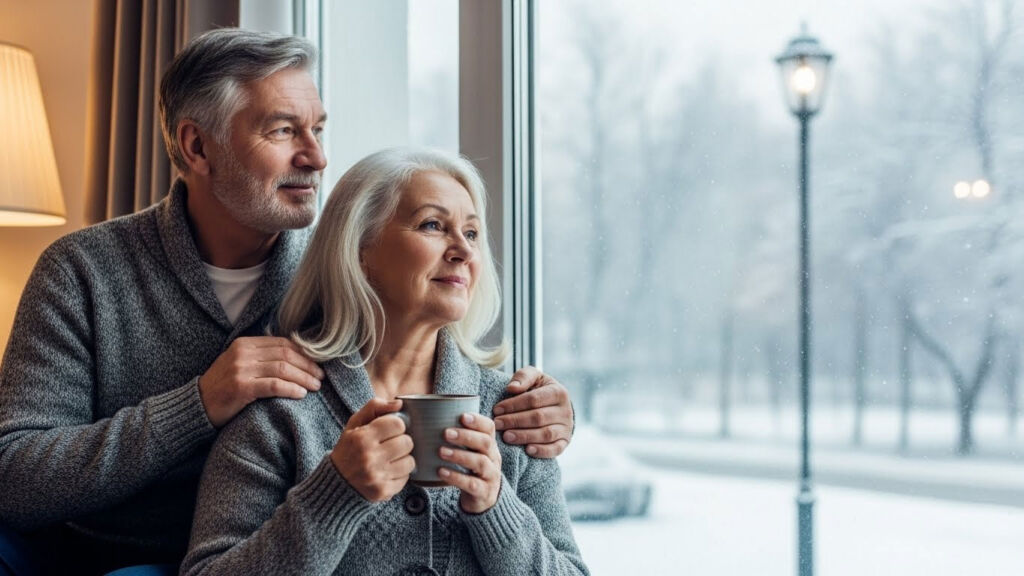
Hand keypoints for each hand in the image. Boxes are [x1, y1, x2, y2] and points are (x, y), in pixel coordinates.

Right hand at [199, 337, 324, 427]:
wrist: (196, 406)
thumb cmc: (223, 387)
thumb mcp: (240, 365)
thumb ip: (262, 357)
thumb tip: (296, 358)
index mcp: (245, 343)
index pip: (282, 343)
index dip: (304, 353)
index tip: (317, 363)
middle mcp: (243, 353)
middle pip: (286, 354)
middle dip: (307, 365)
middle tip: (321, 376)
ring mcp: (241, 369)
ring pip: (283, 369)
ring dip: (303, 378)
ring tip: (315, 386)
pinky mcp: (241, 387)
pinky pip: (274, 385)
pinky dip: (291, 389)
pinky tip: (301, 394)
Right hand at [331, 398, 413, 501]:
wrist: (336, 482)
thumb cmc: (349, 448)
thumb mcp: (354, 423)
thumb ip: (374, 406)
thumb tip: (399, 403)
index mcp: (362, 438)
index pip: (398, 424)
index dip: (396, 425)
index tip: (389, 430)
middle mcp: (369, 457)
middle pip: (407, 442)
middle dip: (401, 441)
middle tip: (391, 445)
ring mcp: (377, 476)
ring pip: (410, 461)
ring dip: (403, 458)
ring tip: (390, 459)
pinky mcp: (383, 491)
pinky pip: (406, 478)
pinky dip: (400, 474)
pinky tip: (387, 471)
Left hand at [439, 413, 501, 513]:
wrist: (484, 500)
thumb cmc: (471, 470)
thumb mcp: (471, 453)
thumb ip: (459, 438)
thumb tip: (430, 419)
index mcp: (489, 445)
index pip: (489, 428)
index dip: (478, 421)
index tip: (462, 416)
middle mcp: (493, 458)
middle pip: (485, 443)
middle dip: (466, 436)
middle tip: (446, 433)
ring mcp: (490, 476)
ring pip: (480, 462)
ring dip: (459, 455)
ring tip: (441, 452)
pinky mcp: (483, 492)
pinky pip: (472, 484)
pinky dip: (456, 477)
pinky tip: (441, 472)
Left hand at [492, 366, 573, 457]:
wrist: (555, 406)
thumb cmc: (540, 390)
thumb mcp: (534, 378)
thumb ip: (523, 377)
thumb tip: (512, 388)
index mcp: (558, 392)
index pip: (533, 399)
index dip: (513, 405)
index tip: (496, 410)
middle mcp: (565, 410)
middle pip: (538, 417)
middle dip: (515, 421)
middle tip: (497, 424)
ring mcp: (566, 428)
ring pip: (546, 434)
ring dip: (524, 436)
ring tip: (506, 437)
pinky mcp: (565, 442)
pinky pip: (555, 449)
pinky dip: (542, 450)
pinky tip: (527, 450)